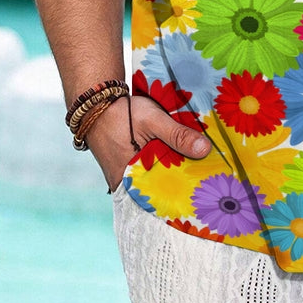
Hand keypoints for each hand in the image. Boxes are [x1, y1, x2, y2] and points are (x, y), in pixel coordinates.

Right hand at [84, 94, 211, 191]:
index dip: (183, 192)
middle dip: (180, 185)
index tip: (205, 188)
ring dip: (171, 176)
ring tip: (198, 171)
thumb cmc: (122, 113)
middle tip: (207, 180)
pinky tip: (180, 162)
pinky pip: (147, 175)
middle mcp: (126, 185)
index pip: (162, 196)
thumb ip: (177, 135)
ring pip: (154, 182)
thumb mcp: (153, 120)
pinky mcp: (126, 170)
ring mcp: (125, 178)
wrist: (96, 106)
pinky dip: (161, 169)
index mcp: (130, 179)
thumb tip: (205, 150)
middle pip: (159, 190)